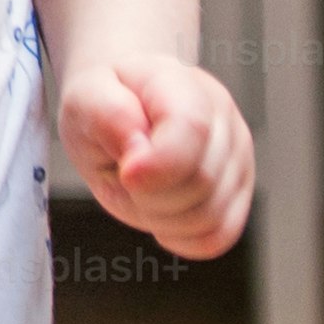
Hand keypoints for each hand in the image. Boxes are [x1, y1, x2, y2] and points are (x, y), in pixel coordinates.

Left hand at [56, 52, 252, 259]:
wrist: (126, 105)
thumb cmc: (108, 100)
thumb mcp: (86, 97)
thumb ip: (107, 114)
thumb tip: (138, 149)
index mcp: (185, 86)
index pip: (192, 128)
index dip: (158, 164)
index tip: (125, 173)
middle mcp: (224, 120)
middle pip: (201, 182)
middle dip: (148, 195)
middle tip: (123, 174)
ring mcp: (238, 159)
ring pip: (210, 217)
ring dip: (160, 218)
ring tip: (139, 189)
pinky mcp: (238, 195)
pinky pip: (216, 237)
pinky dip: (180, 237)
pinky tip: (158, 212)